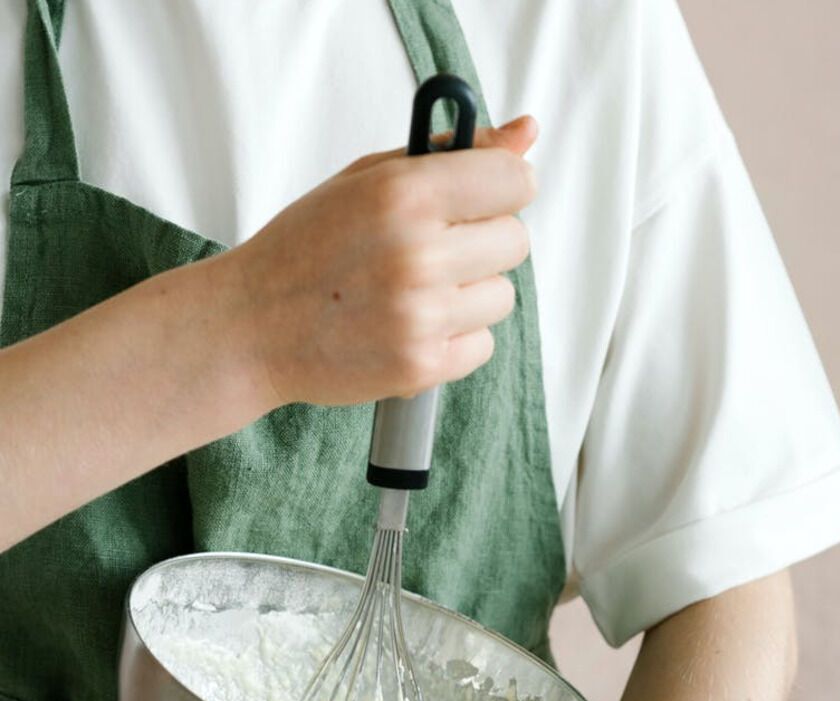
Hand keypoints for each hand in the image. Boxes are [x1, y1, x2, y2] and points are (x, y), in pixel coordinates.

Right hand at [204, 115, 540, 408]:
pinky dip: (455, 337)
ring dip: (469, 292)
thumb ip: (453, 152)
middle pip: (516, 240)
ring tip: (412, 289)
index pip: (515, 180)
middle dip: (483, 241)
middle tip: (431, 247)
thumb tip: (526, 131)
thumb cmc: (307, 246)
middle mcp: (417, 254)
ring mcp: (421, 315)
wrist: (249, 325)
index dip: (503, 186)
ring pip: (502, 296)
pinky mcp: (422, 365)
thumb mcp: (368, 178)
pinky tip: (409, 324)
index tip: (483, 195)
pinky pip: (483, 344)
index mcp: (404, 195)